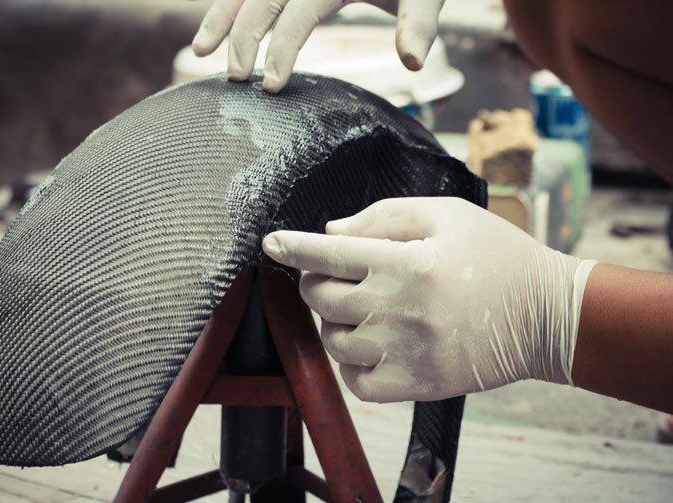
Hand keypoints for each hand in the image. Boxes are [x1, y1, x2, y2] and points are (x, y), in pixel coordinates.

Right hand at [188, 0, 444, 91]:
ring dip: (220, 15)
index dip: (281, 49)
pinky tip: (216, 25)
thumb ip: (420, 22)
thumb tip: (413, 62)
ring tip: (201, 51)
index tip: (271, 87)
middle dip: (242, 37)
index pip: (297, 13)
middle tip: (234, 79)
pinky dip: (230, 3)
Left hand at [262, 198, 596, 402]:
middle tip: (338, 273)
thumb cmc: (497, 256)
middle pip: (321, 298)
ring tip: (362, 307)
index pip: (327, 255)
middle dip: (317, 281)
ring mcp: (406, 352)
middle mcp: (398, 310)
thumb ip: (384, 216)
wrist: (546, 316)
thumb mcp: (447, 215)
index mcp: (405, 263)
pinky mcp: (417, 385)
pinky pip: (357, 382)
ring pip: (333, 341)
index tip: (270, 243)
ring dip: (334, 321)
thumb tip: (330, 232)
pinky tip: (372, 343)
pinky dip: (351, 363)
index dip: (292, 247)